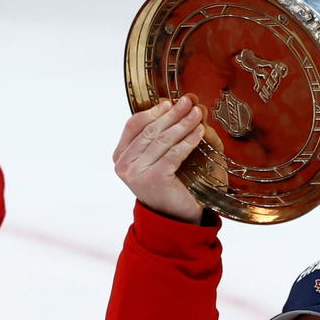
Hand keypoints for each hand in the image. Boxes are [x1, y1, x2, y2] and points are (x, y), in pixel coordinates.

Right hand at [115, 97, 205, 224]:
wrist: (174, 218)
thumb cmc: (167, 185)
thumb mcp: (156, 158)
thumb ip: (158, 136)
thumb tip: (174, 106)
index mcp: (120, 157)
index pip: (133, 125)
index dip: (152, 111)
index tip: (169, 102)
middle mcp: (124, 165)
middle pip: (150, 130)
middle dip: (172, 114)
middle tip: (188, 102)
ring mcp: (137, 173)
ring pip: (162, 140)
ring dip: (182, 123)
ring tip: (197, 113)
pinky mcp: (155, 178)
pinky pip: (174, 153)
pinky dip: (188, 140)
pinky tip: (199, 132)